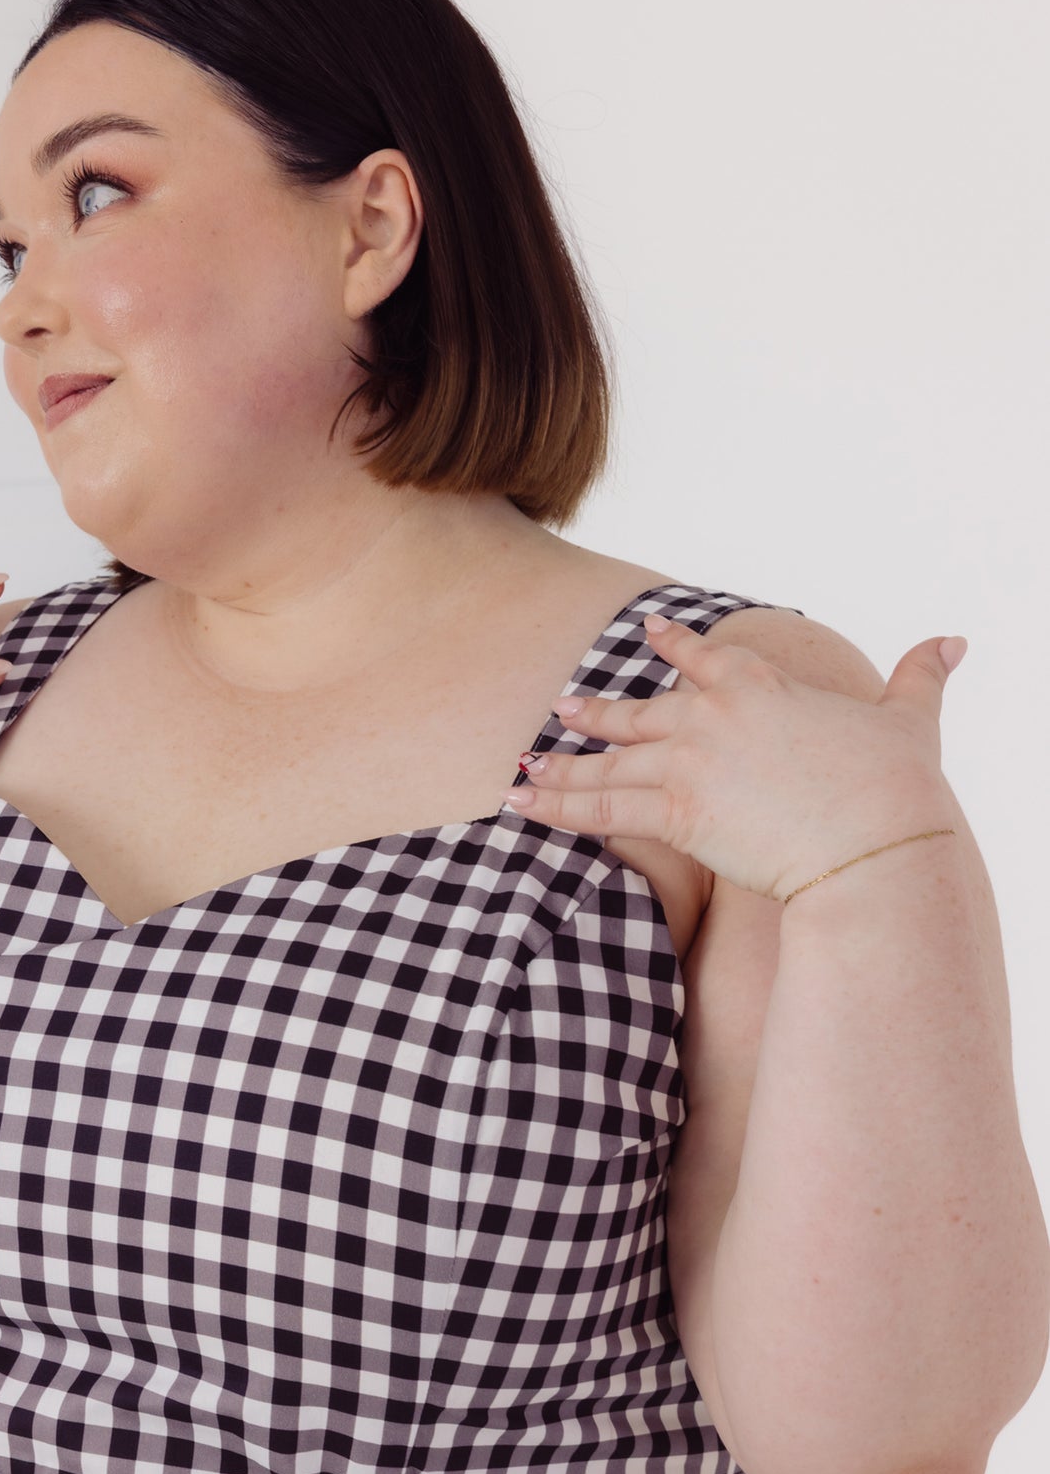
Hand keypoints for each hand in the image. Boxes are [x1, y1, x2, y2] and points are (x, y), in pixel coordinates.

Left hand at [503, 614, 965, 903]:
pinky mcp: (674, 811)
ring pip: (607, 761)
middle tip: (564, 706)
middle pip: (639, 711)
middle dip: (598, 712)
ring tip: (524, 764)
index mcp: (761, 685)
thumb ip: (919, 680)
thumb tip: (952, 642)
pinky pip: (599, 809)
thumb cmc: (894, 788)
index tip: (648, 631)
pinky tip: (521, 802)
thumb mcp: (908, 723)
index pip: (705, 657)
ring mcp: (687, 761)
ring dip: (563, 765)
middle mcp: (711, 716)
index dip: (674, 646)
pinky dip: (556, 807)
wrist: (873, 842)